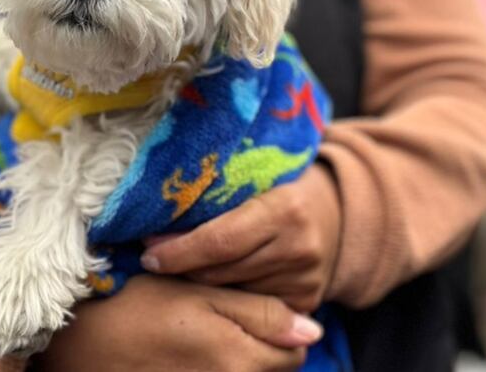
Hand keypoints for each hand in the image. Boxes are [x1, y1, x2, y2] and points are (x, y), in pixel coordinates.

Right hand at [34, 274, 321, 370]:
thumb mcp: (198, 292)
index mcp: (240, 359)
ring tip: (202, 337)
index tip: (249, 308)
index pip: (294, 353)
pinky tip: (186, 356)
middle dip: (262, 347)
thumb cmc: (135, 304)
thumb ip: (259, 312)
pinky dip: (214, 370)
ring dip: (238, 361)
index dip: (279, 326)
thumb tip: (313, 331)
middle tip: (223, 320)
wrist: (75, 343)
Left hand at [142, 164, 340, 312]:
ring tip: (178, 267)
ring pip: (230, 292)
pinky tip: (208, 283)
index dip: (179, 251)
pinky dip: (224, 295)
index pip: (220, 240)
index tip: (148, 255)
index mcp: (286, 209)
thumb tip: (155, 223)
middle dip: (180, 267)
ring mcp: (305, 280)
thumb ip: (216, 198)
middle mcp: (300, 248)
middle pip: (221, 272)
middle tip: (153, 258)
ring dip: (198, 283)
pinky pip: (248, 306)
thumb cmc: (282, 187)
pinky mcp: (305, 302)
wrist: (337, 212)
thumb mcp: (254, 180)